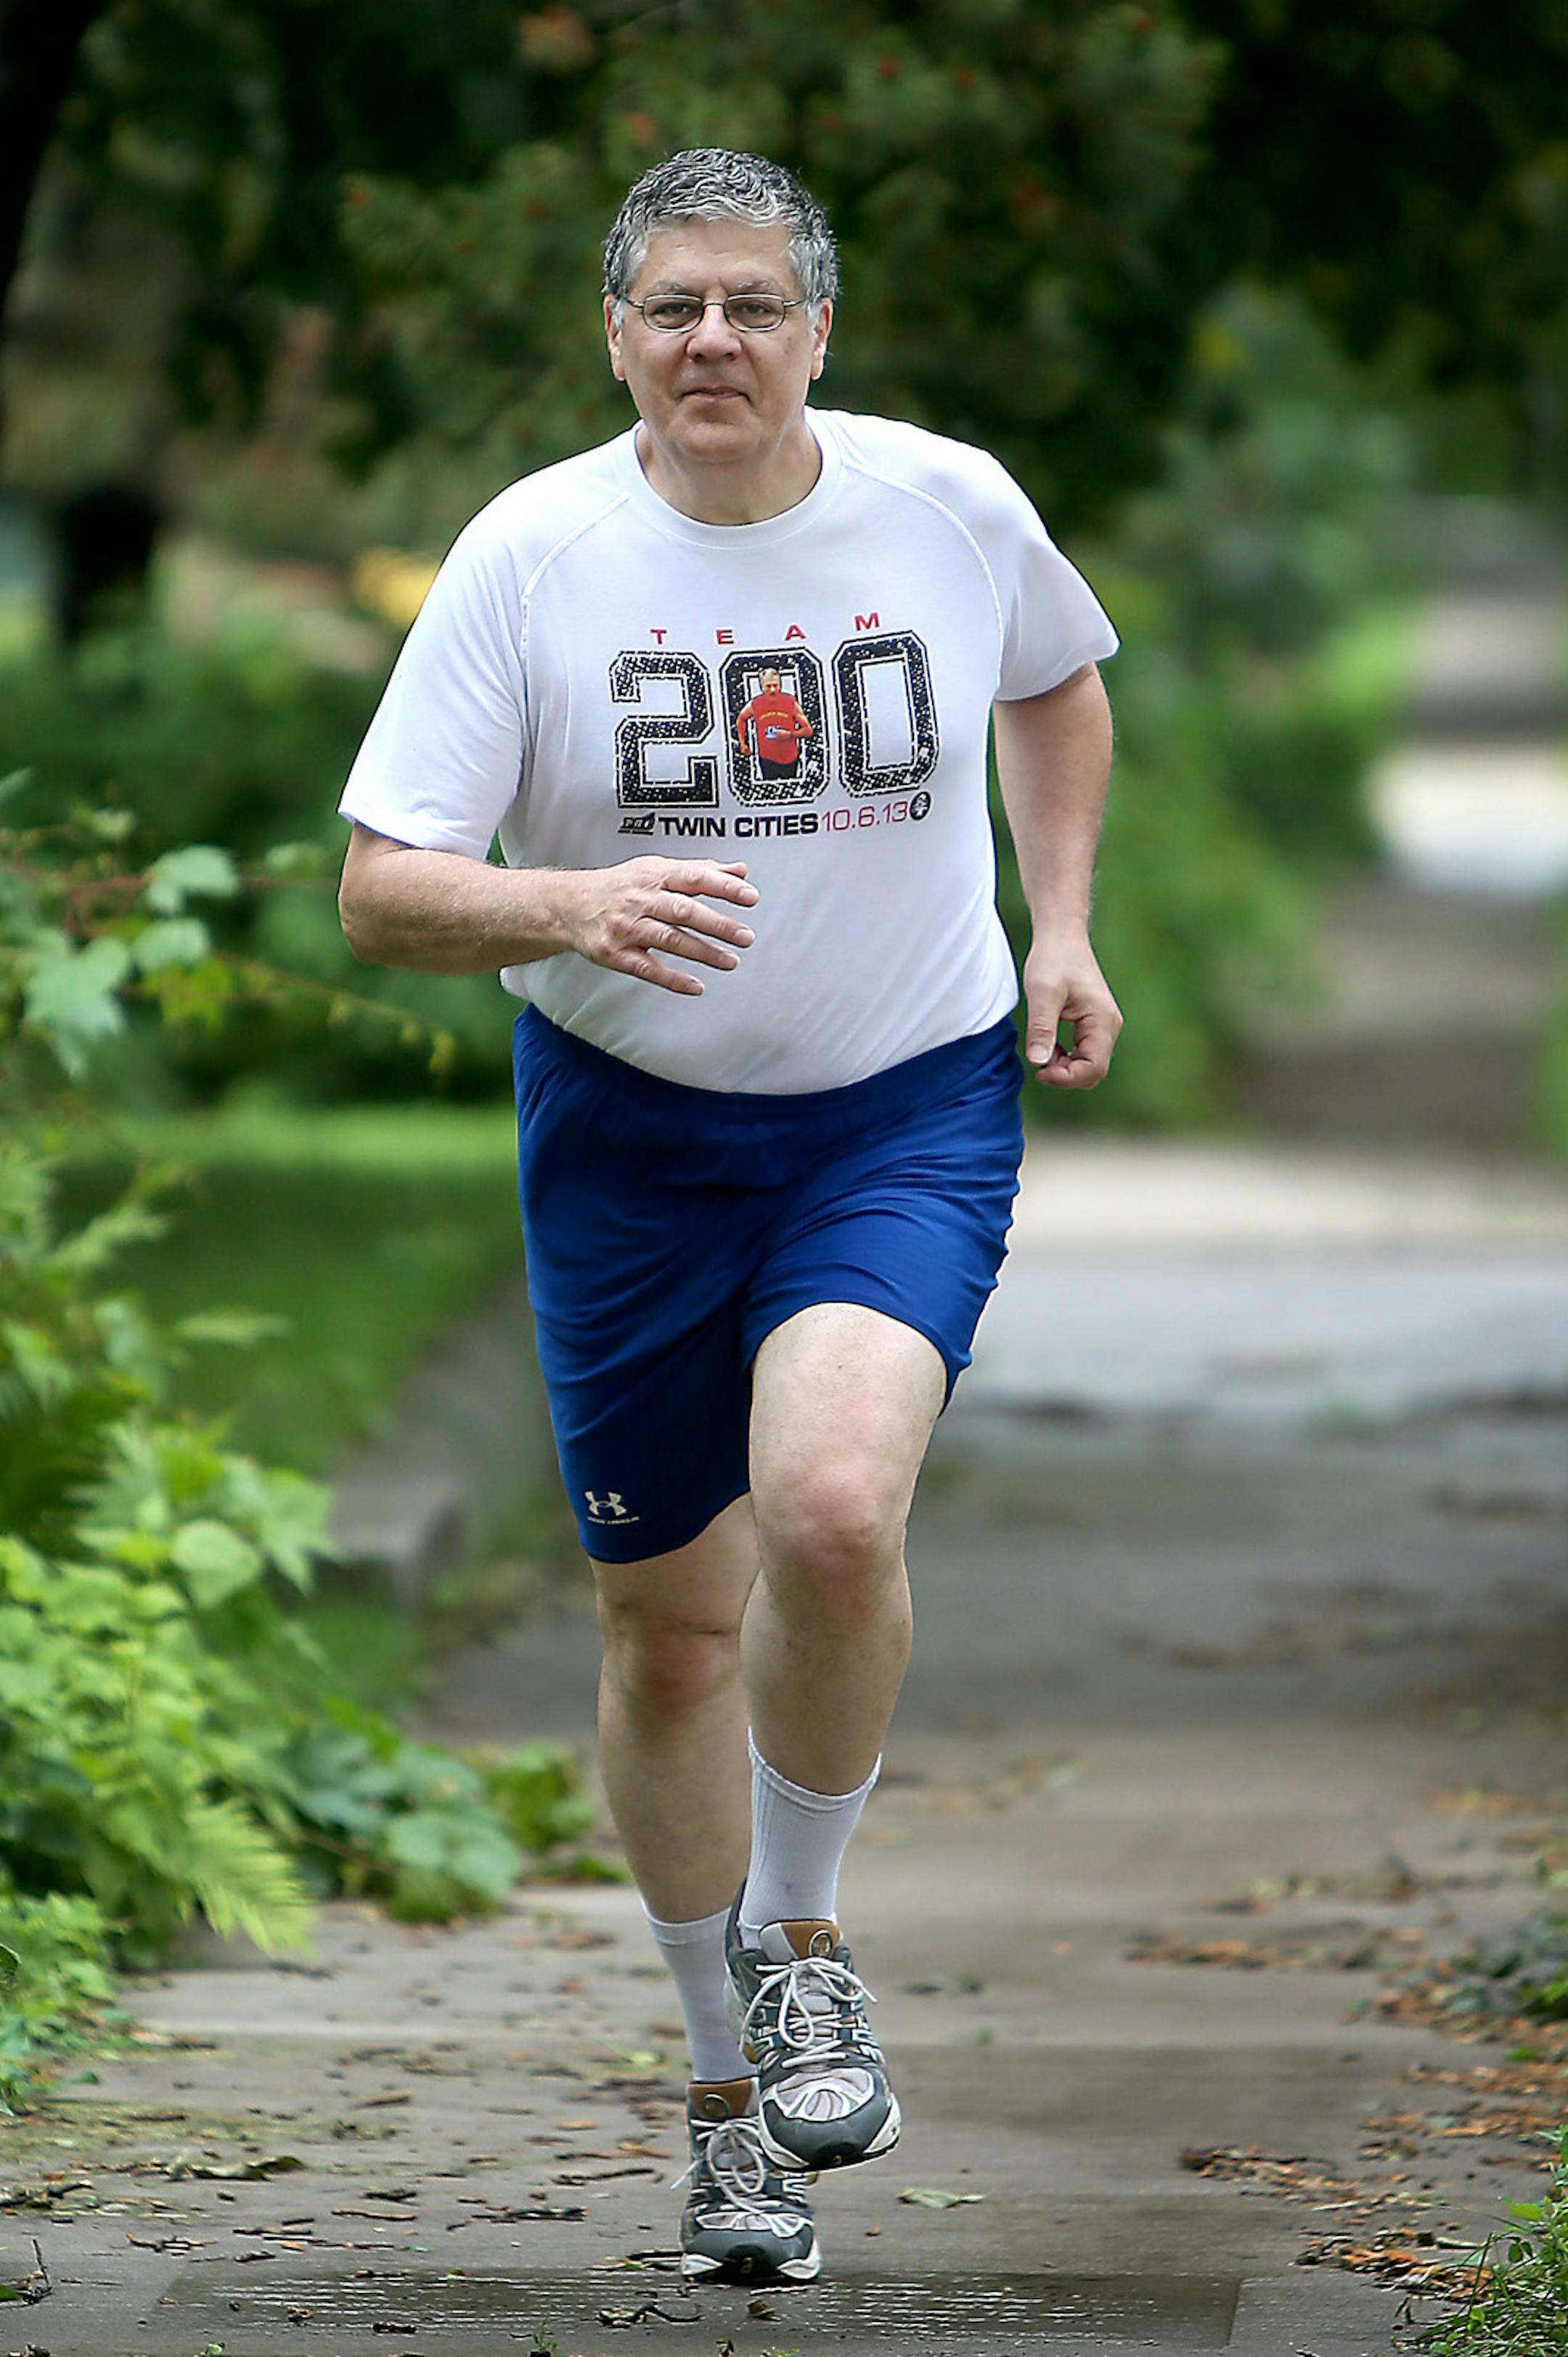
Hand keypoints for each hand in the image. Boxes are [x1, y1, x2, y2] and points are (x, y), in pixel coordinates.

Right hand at [563, 858, 758, 995]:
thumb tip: (740, 871)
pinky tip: (696, 986)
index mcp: (654, 876)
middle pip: (684, 911)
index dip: (724, 887)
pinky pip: (647, 968)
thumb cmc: (621, 887)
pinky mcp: (615, 953)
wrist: (570, 906)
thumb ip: (700, 870)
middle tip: (746, 936)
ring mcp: (627, 927)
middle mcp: (640, 900)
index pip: (694, 878)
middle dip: (718, 924)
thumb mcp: (658, 869)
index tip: (750, 896)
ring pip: (669, 940)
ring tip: (731, 961)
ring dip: (703, 952)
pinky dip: (672, 979)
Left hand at [1022, 935, 1121, 1087]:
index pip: (1093, 1068)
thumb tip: (1038, 1062)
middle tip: (1038, 1058)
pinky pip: (1083, 1053)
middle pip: (1093, 1071)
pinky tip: (1047, 1042)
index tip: (1038, 1070)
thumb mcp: (1042, 993)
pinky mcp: (1092, 1024)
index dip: (1066, 1078)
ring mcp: (1103, 1026)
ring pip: (1088, 1064)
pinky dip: (1064, 1056)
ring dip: (1063, 1066)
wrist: (1061, 936)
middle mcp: (1109, 1026)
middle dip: (1065, 1074)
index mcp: (1103, 1021)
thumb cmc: (1053, 959)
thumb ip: (1041, 1028)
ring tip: (1041, 1045)